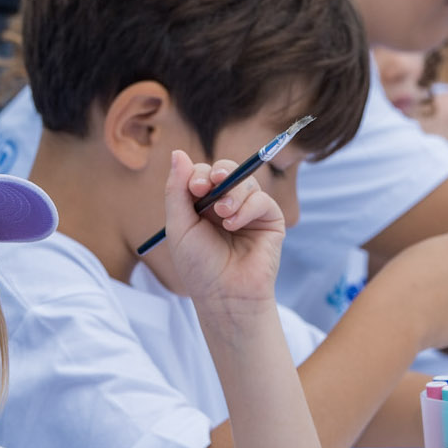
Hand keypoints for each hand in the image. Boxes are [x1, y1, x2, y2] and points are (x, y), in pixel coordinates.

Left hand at [163, 150, 284, 311]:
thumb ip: (177, 190)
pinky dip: (247, 207)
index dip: (200, 175)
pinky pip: (262, 199)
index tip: (196, 188)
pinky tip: (234, 225)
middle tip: (209, 186)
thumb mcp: (178, 226)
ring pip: (246, 181)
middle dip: (218, 173)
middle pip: (227, 170)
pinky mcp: (270, 221)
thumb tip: (178, 153)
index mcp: (203, 205)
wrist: (223, 294)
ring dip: (232, 193)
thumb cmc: (198, 265)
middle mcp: (227, 205)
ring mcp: (249, 212)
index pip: (204, 174)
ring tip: (222, 215)